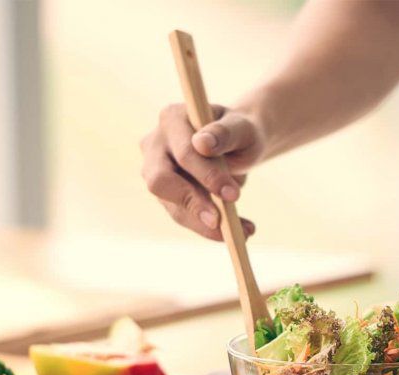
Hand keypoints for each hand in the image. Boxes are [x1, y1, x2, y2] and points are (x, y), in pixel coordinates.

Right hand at [140, 104, 264, 239]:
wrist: (238, 144)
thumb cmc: (240, 132)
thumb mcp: (242, 128)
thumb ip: (225, 133)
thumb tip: (202, 144)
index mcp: (172, 118)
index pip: (183, 153)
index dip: (207, 176)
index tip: (234, 195)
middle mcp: (155, 144)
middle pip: (160, 181)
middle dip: (194, 204)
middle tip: (223, 223)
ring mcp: (155, 171)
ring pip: (172, 206)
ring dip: (205, 224)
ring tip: (242, 232)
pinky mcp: (166, 194)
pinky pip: (183, 216)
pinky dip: (209, 228)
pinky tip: (239, 230)